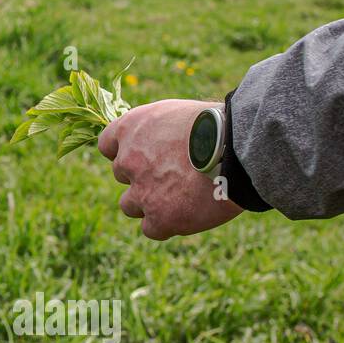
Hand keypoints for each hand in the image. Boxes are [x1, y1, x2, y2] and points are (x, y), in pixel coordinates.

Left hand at [97, 99, 241, 239]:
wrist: (236, 149)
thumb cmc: (216, 125)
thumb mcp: (177, 113)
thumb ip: (157, 130)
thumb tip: (157, 143)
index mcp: (130, 129)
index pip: (107, 145)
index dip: (124, 152)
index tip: (142, 155)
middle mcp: (128, 161)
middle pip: (122, 175)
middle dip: (141, 176)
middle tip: (173, 175)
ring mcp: (141, 192)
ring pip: (130, 205)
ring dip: (148, 203)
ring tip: (180, 197)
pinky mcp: (159, 218)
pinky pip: (151, 229)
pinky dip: (166, 225)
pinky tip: (187, 214)